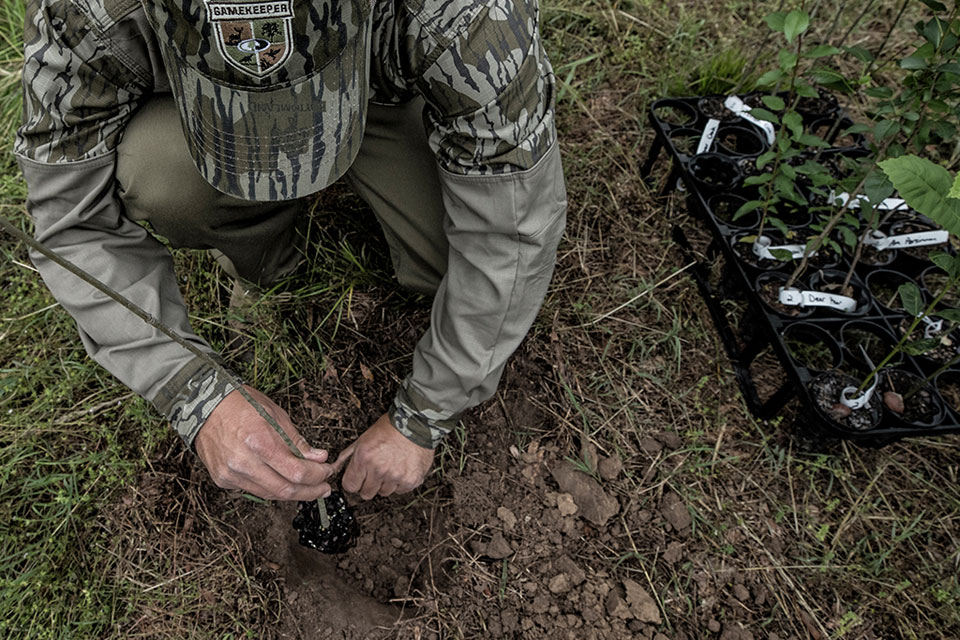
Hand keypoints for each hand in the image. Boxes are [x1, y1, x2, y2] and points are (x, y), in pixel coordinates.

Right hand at [194, 386, 333, 500]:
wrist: (205, 406)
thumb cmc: (241, 404)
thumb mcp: (276, 415)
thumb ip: (297, 442)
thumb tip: (319, 458)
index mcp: (259, 442)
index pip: (297, 472)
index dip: (317, 476)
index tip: (327, 471)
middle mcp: (243, 462)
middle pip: (285, 490)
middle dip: (310, 491)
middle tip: (324, 488)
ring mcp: (231, 474)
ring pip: (270, 494)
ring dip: (293, 493)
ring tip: (308, 487)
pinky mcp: (222, 480)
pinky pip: (254, 490)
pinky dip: (272, 488)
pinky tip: (282, 481)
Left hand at [333, 413, 433, 499]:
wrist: (416, 423)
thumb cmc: (390, 428)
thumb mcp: (363, 438)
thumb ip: (348, 456)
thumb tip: (334, 467)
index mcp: (364, 458)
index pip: (350, 486)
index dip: (354, 481)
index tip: (358, 478)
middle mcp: (379, 470)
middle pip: (366, 494)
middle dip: (369, 484)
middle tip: (376, 471)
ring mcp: (396, 477)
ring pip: (384, 493)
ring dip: (386, 483)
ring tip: (391, 467)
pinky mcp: (411, 480)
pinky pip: (400, 491)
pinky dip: (400, 483)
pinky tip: (402, 468)